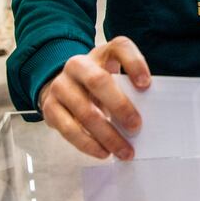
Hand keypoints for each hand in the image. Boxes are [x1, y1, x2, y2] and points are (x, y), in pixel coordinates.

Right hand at [38, 36, 150, 159]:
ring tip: (125, 151)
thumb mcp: (114, 75)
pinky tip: (104, 152)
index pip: (120, 47)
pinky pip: (69, 129)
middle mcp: (77, 64)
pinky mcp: (50, 107)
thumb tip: (148, 113)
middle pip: (98, 81)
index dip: (134, 63)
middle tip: (136, 127)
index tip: (147, 85)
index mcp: (101, 52)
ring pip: (84, 111)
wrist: (63, 86)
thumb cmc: (98, 83)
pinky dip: (88, 144)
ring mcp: (61, 85)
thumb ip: (129, 86)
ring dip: (107, 135)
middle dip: (119, 106)